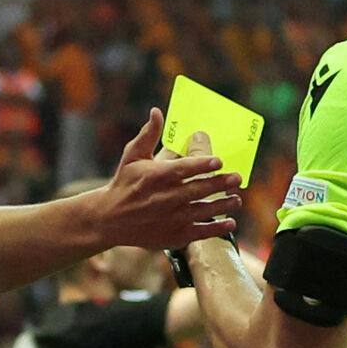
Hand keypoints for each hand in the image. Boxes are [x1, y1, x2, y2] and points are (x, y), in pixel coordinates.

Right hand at [101, 109, 241, 248]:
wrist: (109, 219)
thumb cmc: (124, 183)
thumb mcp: (133, 156)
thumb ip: (149, 135)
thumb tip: (157, 112)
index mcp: (156, 176)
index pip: (183, 168)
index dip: (202, 164)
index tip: (218, 161)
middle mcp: (165, 198)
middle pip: (198, 189)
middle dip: (220, 183)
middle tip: (237, 178)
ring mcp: (171, 218)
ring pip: (203, 211)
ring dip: (223, 205)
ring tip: (237, 199)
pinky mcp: (174, 235)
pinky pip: (200, 233)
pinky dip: (216, 228)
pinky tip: (230, 223)